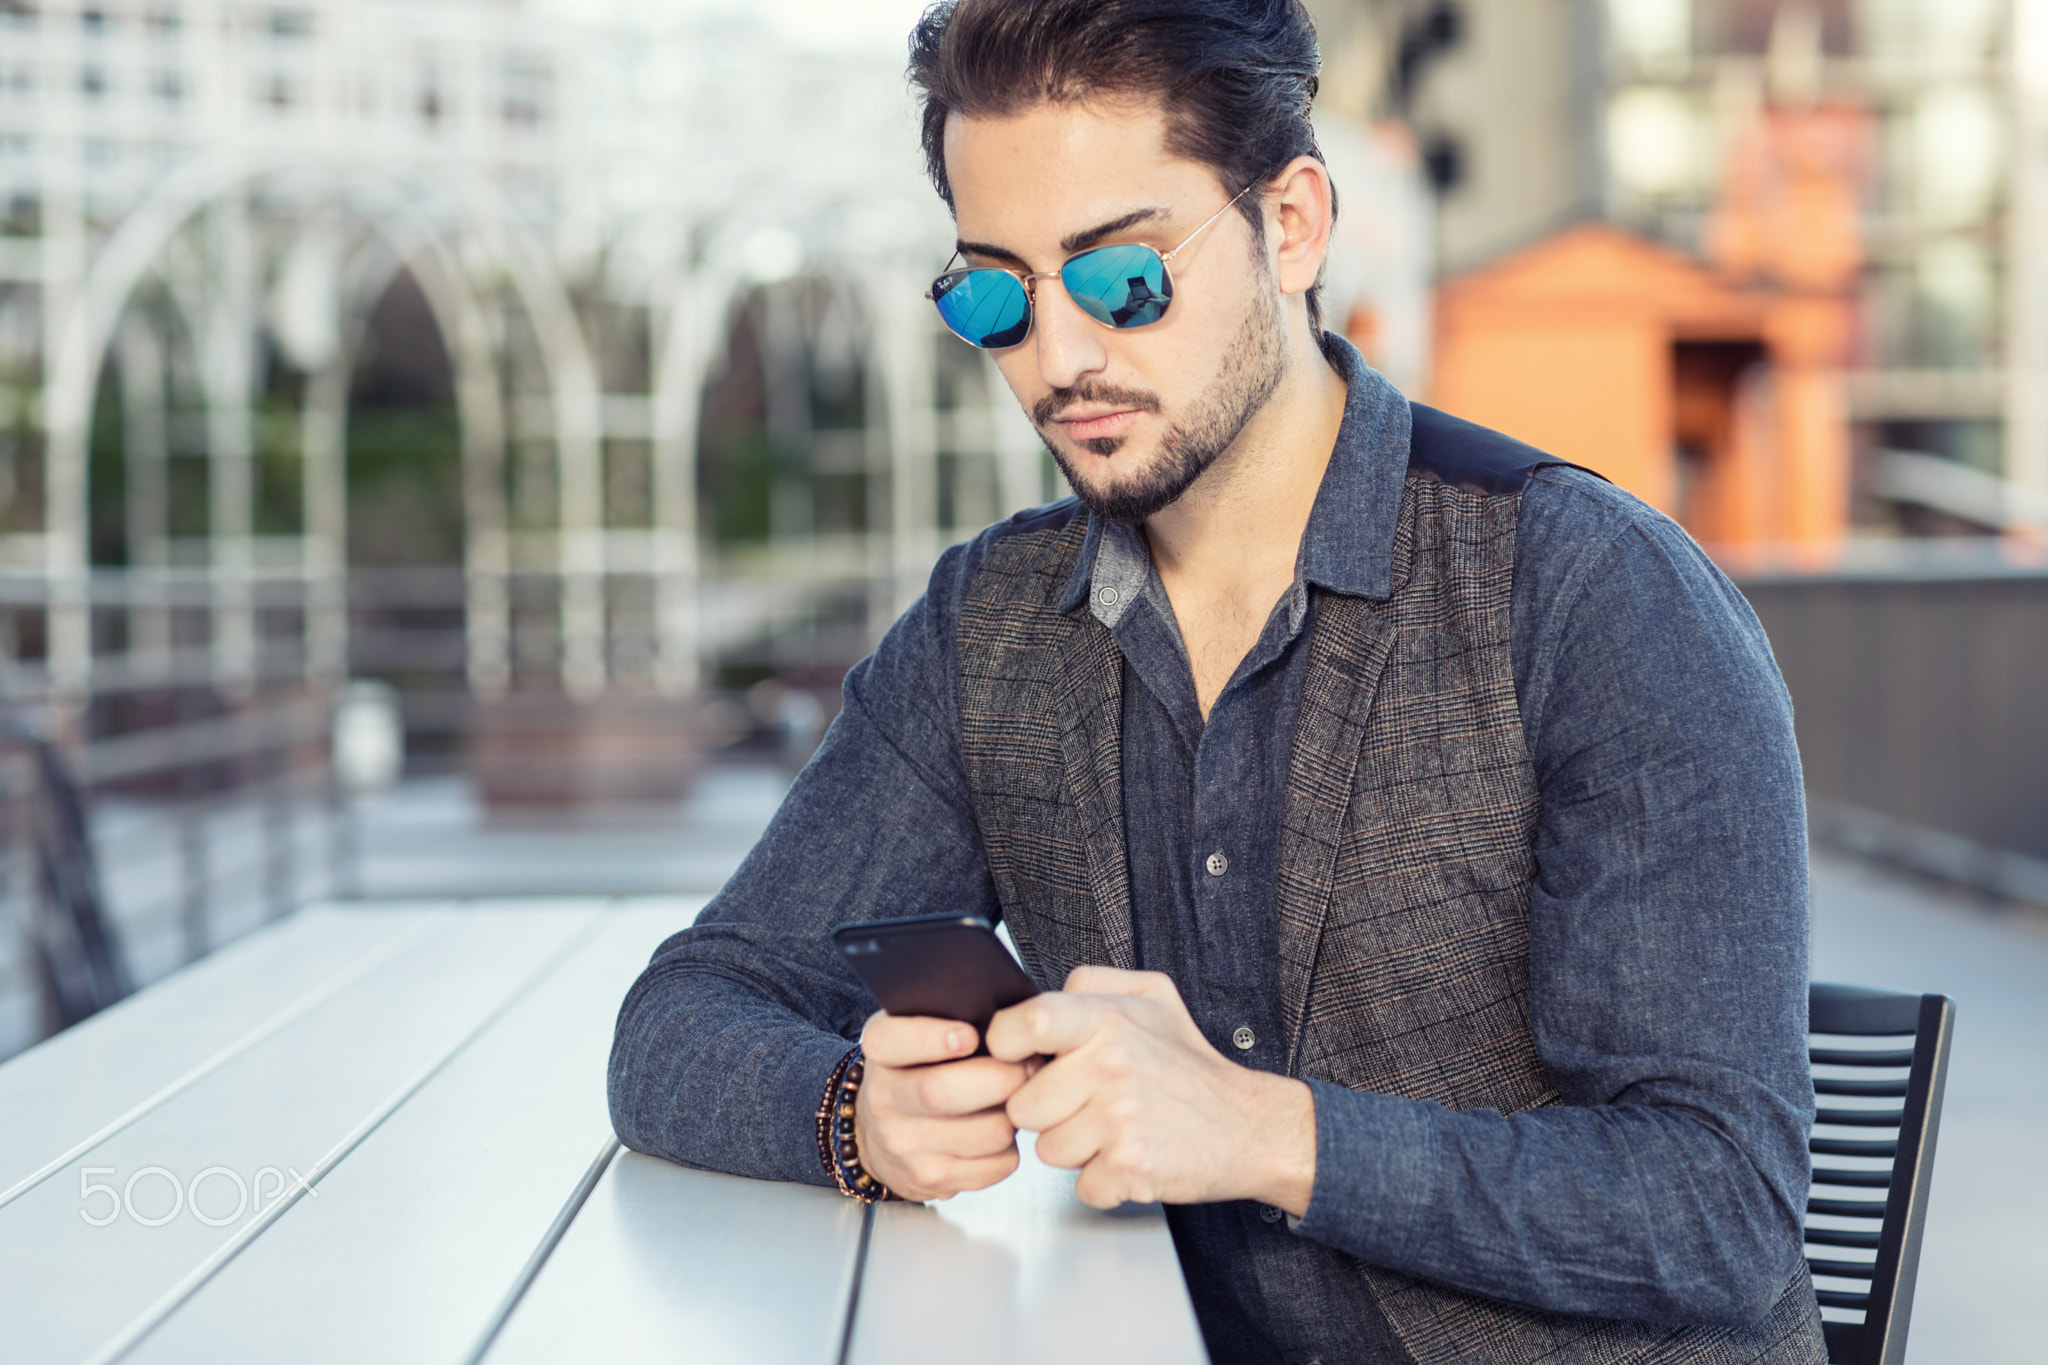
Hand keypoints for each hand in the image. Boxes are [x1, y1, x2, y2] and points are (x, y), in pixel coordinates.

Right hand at [854, 1012, 1032, 1201]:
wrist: (880, 1136)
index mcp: (880, 1051)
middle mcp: (883, 1100)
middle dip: (1000, 1077)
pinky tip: (998, 1128)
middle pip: (942, 1092)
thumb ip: (951, 1017)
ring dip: (1015, 1114)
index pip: (892, 1041)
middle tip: (1028, 1066)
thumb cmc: (917, 1071)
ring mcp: (905, 1145)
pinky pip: (998, 1162)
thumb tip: (1012, 1017)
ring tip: (1015, 1098)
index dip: (932, 1038)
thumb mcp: (916, 1033)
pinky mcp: (933, 1179)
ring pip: (987, 1131)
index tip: (970, 1035)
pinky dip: (1011, 1146)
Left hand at [985, 966, 1316, 1213]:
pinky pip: (1080, 1185)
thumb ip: (1089, 985)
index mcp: (1108, 1019)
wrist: (1250, 1125)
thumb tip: (1035, 1005)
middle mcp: (1111, 1065)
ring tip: (1115, 1129)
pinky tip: (1131, 1156)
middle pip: (1024, 1105)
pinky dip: (1103, 1180)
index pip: (1025, 1024)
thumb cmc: (1190, 1065)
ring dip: (1076, 1149)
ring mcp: (1119, 1119)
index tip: (1022, 1059)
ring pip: (1047, 1150)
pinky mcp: (1130, 1166)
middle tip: (1090, 1103)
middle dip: (1049, 1112)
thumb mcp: (1150, 995)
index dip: (1008, 1047)